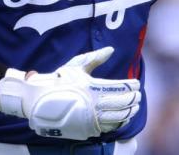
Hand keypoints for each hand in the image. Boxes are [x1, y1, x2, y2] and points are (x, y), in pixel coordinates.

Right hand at [0, 46, 140, 139]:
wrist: (40, 100)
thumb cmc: (59, 80)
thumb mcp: (76, 65)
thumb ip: (95, 57)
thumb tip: (111, 50)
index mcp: (92, 87)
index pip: (121, 88)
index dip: (132, 86)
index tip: (137, 84)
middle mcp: (94, 103)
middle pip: (123, 103)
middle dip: (134, 99)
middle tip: (138, 96)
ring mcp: (91, 118)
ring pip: (119, 117)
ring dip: (130, 111)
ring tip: (133, 107)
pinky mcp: (88, 128)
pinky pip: (110, 127)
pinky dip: (120, 122)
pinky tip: (123, 117)